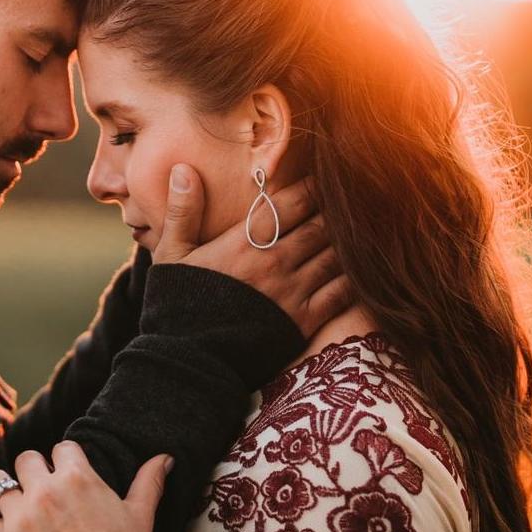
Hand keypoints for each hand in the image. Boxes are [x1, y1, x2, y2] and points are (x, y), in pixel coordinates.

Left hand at [0, 442, 170, 531]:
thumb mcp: (141, 516)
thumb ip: (149, 481)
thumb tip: (165, 457)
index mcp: (79, 477)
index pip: (60, 449)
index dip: (62, 463)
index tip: (65, 478)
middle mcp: (46, 490)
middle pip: (27, 461)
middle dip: (33, 474)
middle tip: (42, 497)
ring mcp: (20, 517)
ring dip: (2, 487)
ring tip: (8, 500)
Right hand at [154, 164, 350, 340]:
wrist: (188, 363)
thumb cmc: (176, 306)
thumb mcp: (171, 255)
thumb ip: (183, 211)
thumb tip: (184, 168)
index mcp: (245, 241)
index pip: (293, 201)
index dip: (313, 186)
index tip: (323, 178)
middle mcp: (274, 261)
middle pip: (321, 224)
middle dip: (336, 211)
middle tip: (348, 201)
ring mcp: (292, 292)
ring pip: (336, 255)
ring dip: (348, 242)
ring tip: (357, 231)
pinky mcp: (304, 322)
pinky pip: (341, 293)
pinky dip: (354, 277)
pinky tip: (360, 270)